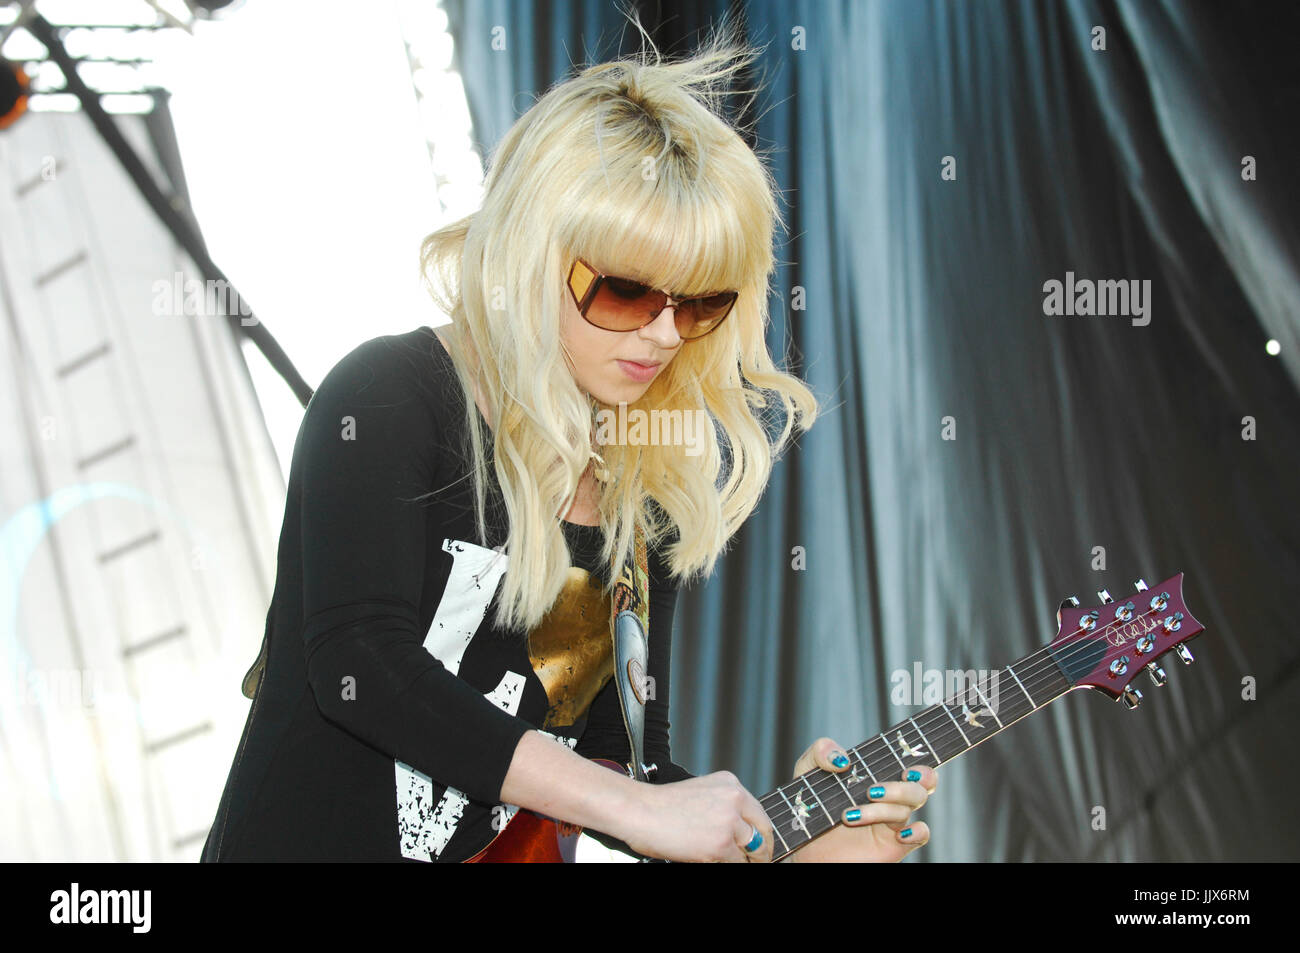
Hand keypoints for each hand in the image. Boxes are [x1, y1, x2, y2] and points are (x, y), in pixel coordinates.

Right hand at [620, 771, 774, 862]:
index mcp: (730, 784)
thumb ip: (723, 806)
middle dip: (762, 852)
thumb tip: (741, 832)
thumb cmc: (661, 806)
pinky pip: (736, 864)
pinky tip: (712, 861)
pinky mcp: (721, 844)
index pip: (759, 813)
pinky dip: (728, 866)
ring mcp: (729, 822)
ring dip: (743, 861)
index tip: (760, 846)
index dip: (762, 834)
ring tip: (730, 861)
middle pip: (763, 832)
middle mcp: (734, 799)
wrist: (639, 811)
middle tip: (757, 861)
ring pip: (751, 851)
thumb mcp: (701, 793)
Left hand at [784, 737, 935, 862]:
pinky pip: (921, 835)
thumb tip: (843, 758)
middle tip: (872, 791)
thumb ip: (821, 751)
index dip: (918, 764)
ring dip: (881, 810)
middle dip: (901, 788)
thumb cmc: (811, 805)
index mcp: (877, 775)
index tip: (904, 770)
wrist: (803, 843)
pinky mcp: (893, 843)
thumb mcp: (808, 771)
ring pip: (908, 809)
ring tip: (848, 815)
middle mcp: (890, 796)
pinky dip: (917, 832)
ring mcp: (892, 820)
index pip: (910, 762)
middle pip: (920, 786)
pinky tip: (899, 834)